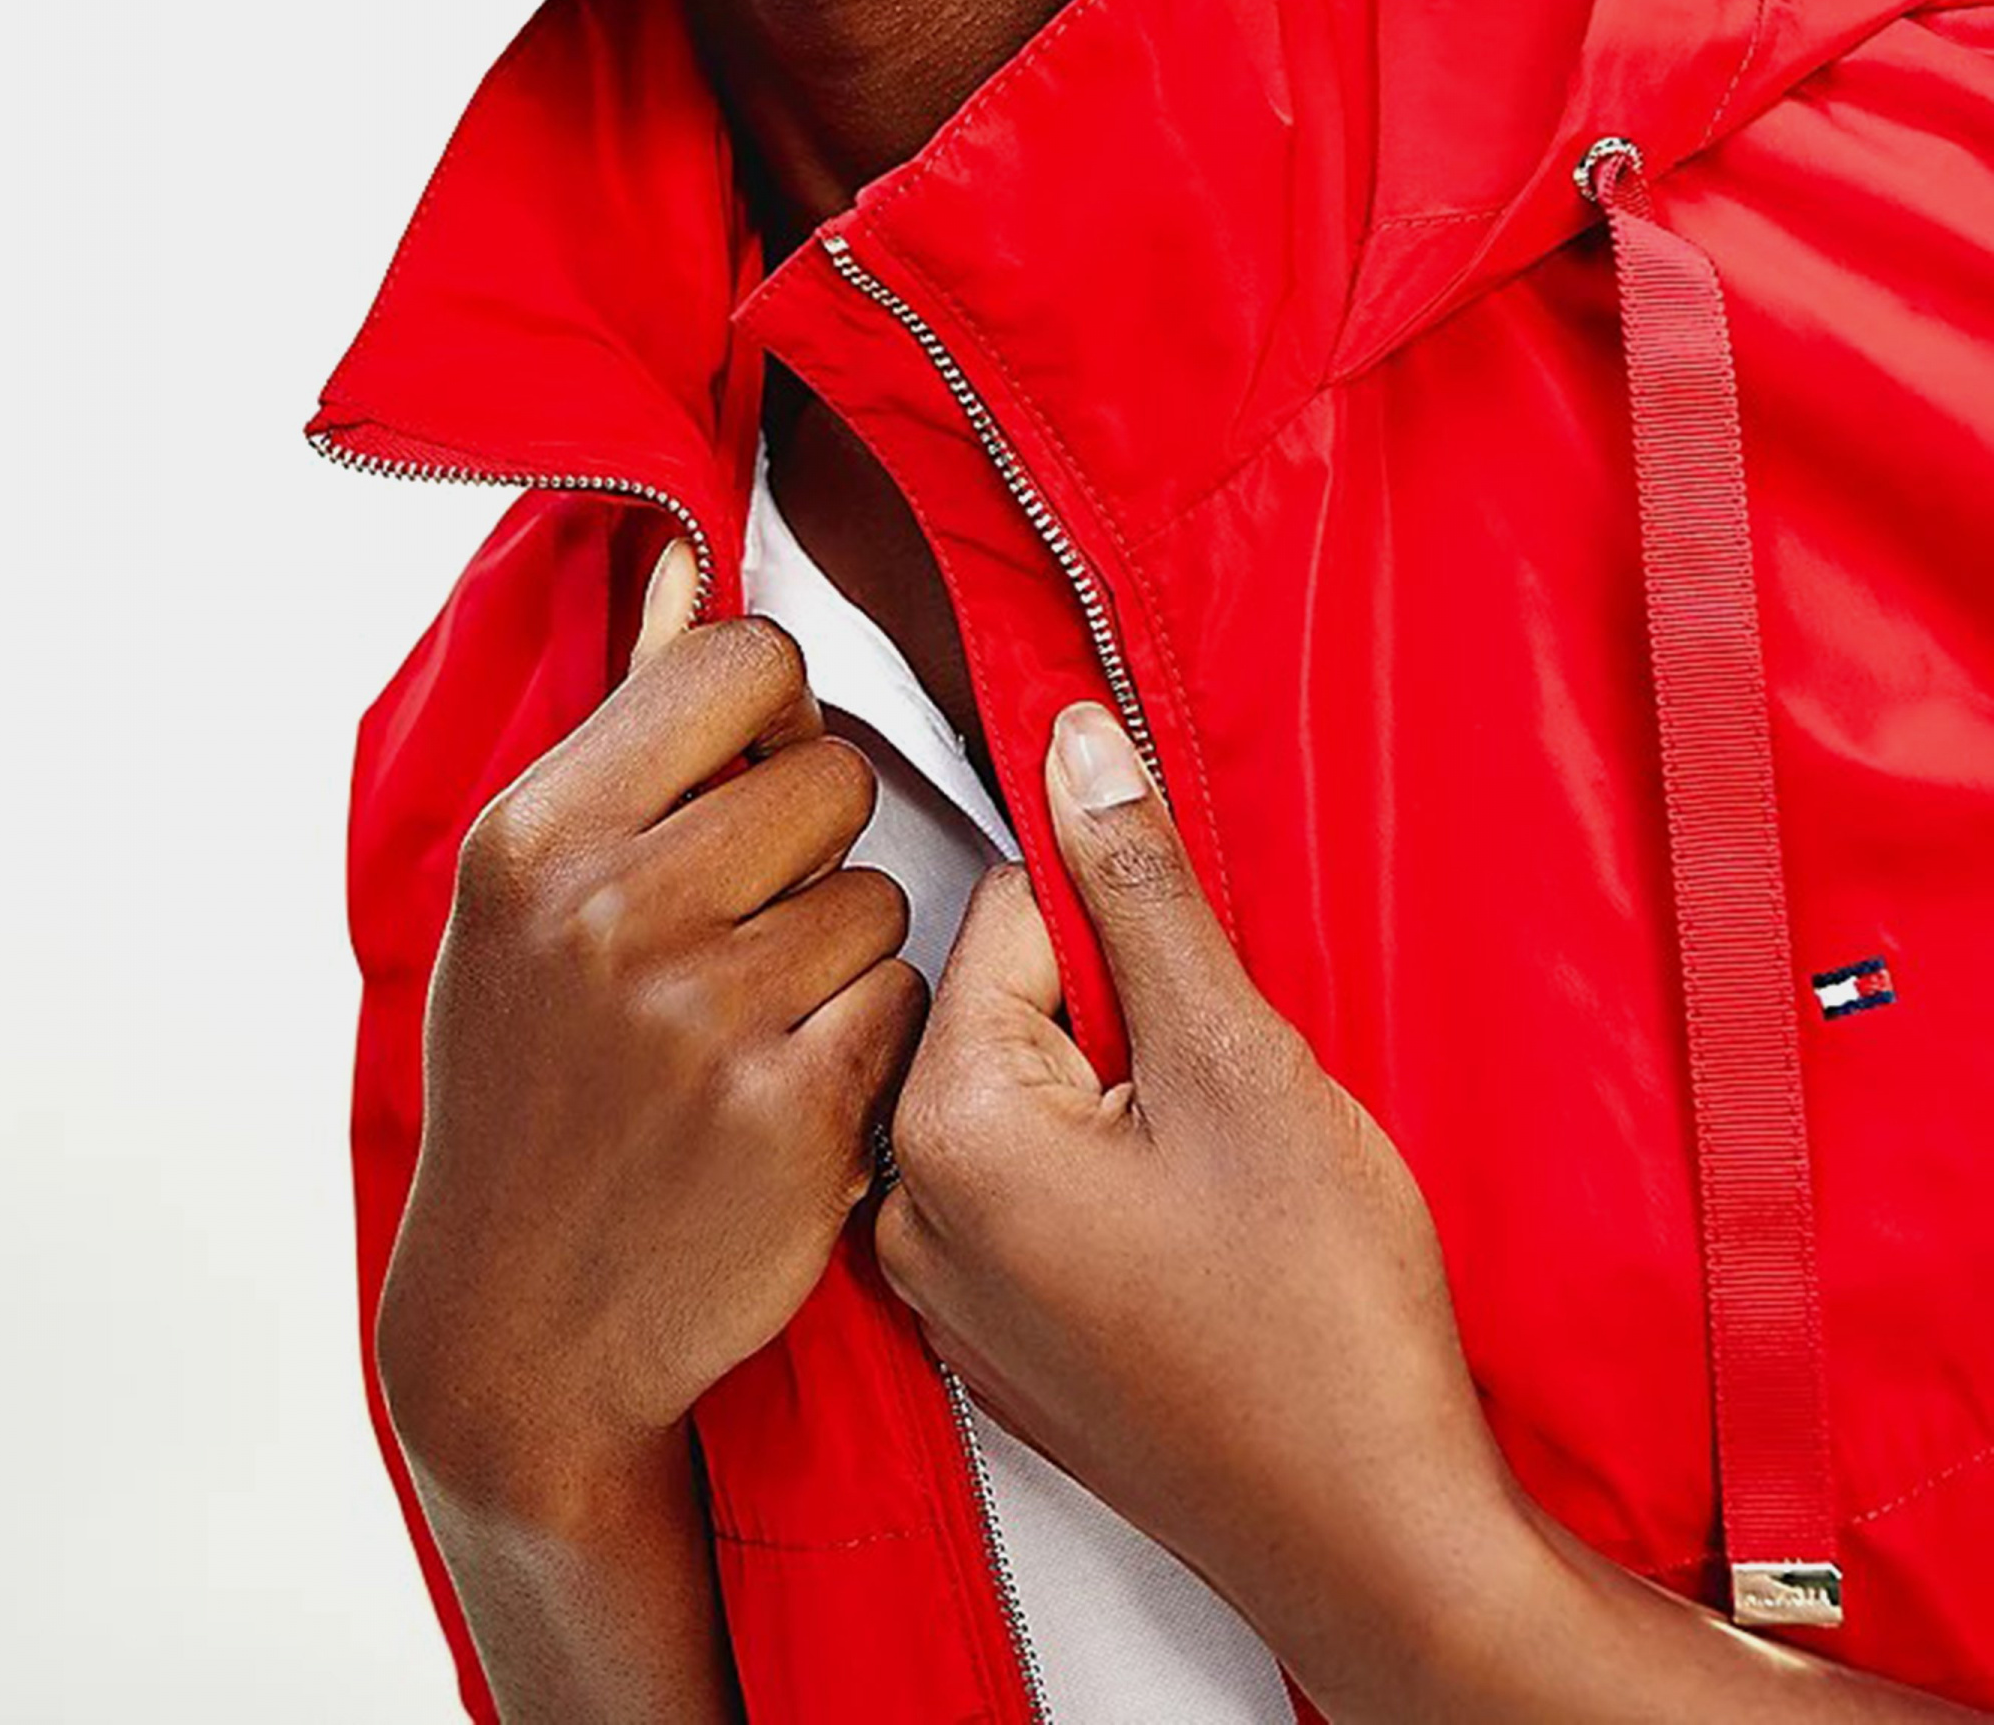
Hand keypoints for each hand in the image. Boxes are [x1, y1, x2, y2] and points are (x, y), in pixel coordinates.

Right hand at [376, 538, 928, 1521]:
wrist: (522, 1324)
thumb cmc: (530, 1080)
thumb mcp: (525, 900)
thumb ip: (622, 725)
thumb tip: (680, 562)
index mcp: (537, 834)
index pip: (739, 658)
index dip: (772, 710)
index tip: (749, 771)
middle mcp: (613, 910)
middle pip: (834, 770)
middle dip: (816, 839)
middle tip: (746, 922)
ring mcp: (705, 1014)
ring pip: (884, 891)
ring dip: (847, 949)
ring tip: (755, 1019)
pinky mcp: (797, 1110)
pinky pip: (908, 997)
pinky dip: (871, 1039)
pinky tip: (793, 1087)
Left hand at [873, 700, 1527, 1715]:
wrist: (1376, 1540)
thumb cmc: (1318, 1332)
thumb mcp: (1238, 1061)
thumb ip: (1140, 886)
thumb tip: (1077, 749)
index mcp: (949, 1130)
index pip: (1006, 910)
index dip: (1123, 925)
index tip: (1194, 977)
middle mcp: (913, 1215)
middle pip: (1009, 1001)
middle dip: (1121, 1008)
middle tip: (1220, 1094)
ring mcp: (952, 1289)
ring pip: (1032, 1092)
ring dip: (1124, 1091)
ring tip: (1219, 1169)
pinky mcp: (1004, 1336)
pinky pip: (1038, 1187)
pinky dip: (1116, 1172)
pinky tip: (1201, 1226)